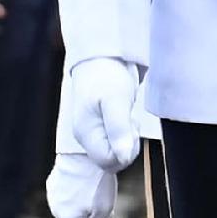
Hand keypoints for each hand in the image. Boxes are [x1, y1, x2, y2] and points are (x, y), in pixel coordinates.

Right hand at [47, 150, 117, 217]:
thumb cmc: (96, 184)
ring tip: (101, 199)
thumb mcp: (101, 214)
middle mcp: (56, 211)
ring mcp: (53, 195)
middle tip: (109, 215)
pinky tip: (88, 187)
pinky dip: (77, 198)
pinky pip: (66, 197)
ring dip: (85, 211)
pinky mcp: (54, 182)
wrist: (85, 151)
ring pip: (70, 212)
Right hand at [60, 56, 143, 171]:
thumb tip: (123, 157)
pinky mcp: (102, 127)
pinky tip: (126, 116)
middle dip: (128, 146)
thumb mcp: (116, 100)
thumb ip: (118, 129)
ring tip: (128, 115)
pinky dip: (126, 133)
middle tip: (131, 120)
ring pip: (116, 152)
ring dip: (129, 139)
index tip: (130, 127)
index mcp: (86, 133)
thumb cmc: (106, 74)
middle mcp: (87, 137)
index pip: (107, 162)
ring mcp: (94, 132)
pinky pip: (117, 142)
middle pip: (112, 161)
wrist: (101, 54)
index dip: (125, 152)